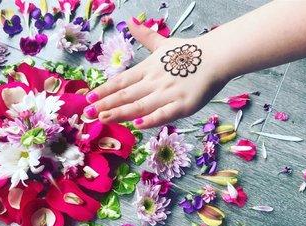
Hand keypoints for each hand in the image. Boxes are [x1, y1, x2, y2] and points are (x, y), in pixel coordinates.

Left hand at [83, 19, 228, 128]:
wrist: (217, 56)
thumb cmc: (190, 52)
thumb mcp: (164, 43)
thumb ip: (145, 36)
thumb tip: (129, 20)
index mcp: (148, 69)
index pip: (121, 81)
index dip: (104, 90)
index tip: (89, 97)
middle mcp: (154, 81)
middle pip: (125, 94)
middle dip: (105, 104)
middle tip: (88, 113)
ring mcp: (168, 93)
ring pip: (140, 105)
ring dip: (120, 112)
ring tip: (102, 118)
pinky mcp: (183, 105)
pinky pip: (165, 113)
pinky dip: (151, 119)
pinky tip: (138, 125)